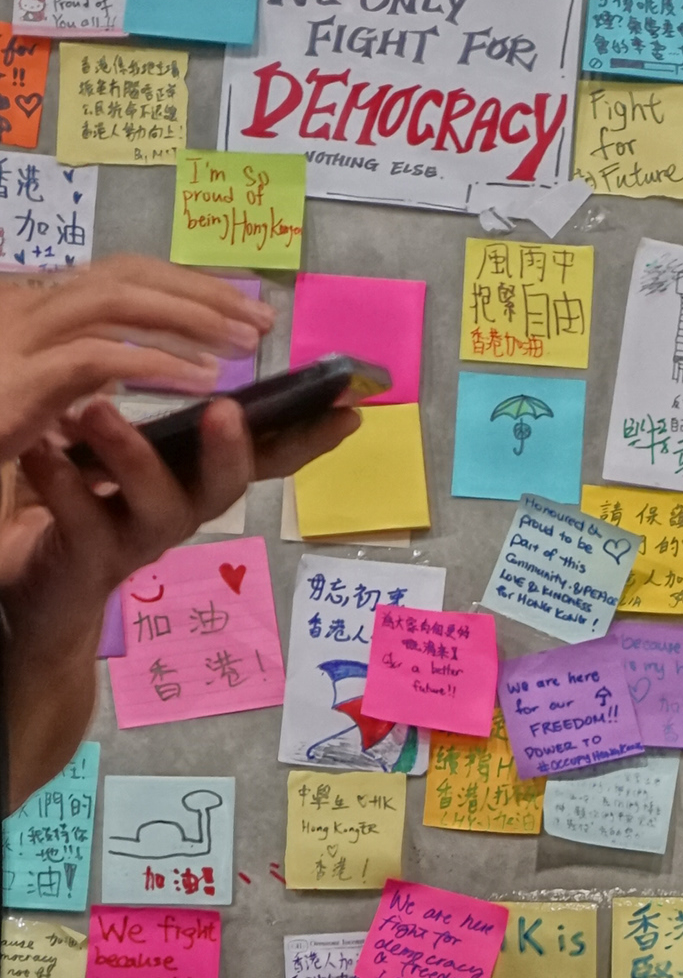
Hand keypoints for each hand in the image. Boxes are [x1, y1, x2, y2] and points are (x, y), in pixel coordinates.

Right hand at [0, 258, 269, 464]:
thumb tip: (131, 362)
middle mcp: (21, 309)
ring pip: (112, 300)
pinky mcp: (16, 384)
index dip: (181, 282)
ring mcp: (15, 341)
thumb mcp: (37, 397)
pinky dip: (155, 362)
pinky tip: (202, 379)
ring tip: (242, 345)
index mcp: (30, 308)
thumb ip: (77, 369)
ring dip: (186, 316)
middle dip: (197, 290)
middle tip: (258, 319)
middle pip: (122, 275)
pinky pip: (97, 357)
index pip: (116, 273)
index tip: (239, 302)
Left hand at [0, 392, 354, 811]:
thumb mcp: (122, 464)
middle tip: (228, 411)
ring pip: (158, 510)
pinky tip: (41, 449)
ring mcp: (135, 545)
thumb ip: (152, 429)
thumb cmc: (85, 520)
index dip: (304, 435)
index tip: (348, 407)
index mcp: (192, 484)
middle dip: (231, 453)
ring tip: (95, 409)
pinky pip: (81, 521)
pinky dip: (60, 482)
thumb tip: (171, 369)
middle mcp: (176, 517)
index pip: (259, 456)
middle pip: (222, 490)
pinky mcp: (86, 564)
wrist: (39, 608)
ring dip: (135, 457)